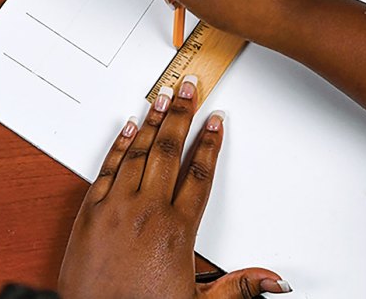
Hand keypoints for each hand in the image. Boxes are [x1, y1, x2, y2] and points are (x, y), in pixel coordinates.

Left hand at [58, 77, 291, 298]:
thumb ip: (238, 287)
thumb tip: (274, 282)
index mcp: (176, 230)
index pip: (200, 174)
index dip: (211, 144)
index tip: (216, 122)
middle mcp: (147, 211)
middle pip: (170, 150)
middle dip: (182, 114)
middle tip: (189, 87)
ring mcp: (116, 207)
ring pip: (139, 151)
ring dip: (152, 120)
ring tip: (162, 95)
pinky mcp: (90, 212)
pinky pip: (107, 168)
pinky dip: (119, 145)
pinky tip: (128, 127)